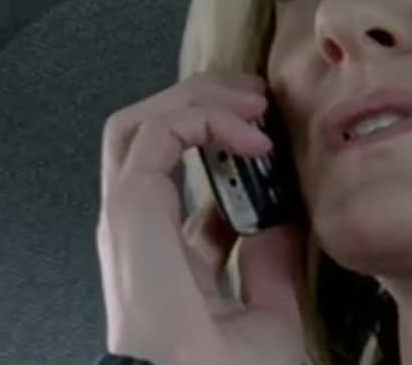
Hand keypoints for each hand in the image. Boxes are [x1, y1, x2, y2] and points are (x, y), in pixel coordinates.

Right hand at [97, 72, 308, 364]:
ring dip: (198, 98)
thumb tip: (283, 224)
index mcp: (161, 255)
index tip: (268, 139)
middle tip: (257, 99)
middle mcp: (137, 230)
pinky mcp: (130, 210)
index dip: (219, 143)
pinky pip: (156, 134)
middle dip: (202, 102)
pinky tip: (250, 135)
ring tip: (252, 103)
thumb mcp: (267, 312)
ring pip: (140, 122)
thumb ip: (268, 265)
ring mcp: (128, 218)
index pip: (175, 174)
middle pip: (149, 134)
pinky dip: (202, 116)